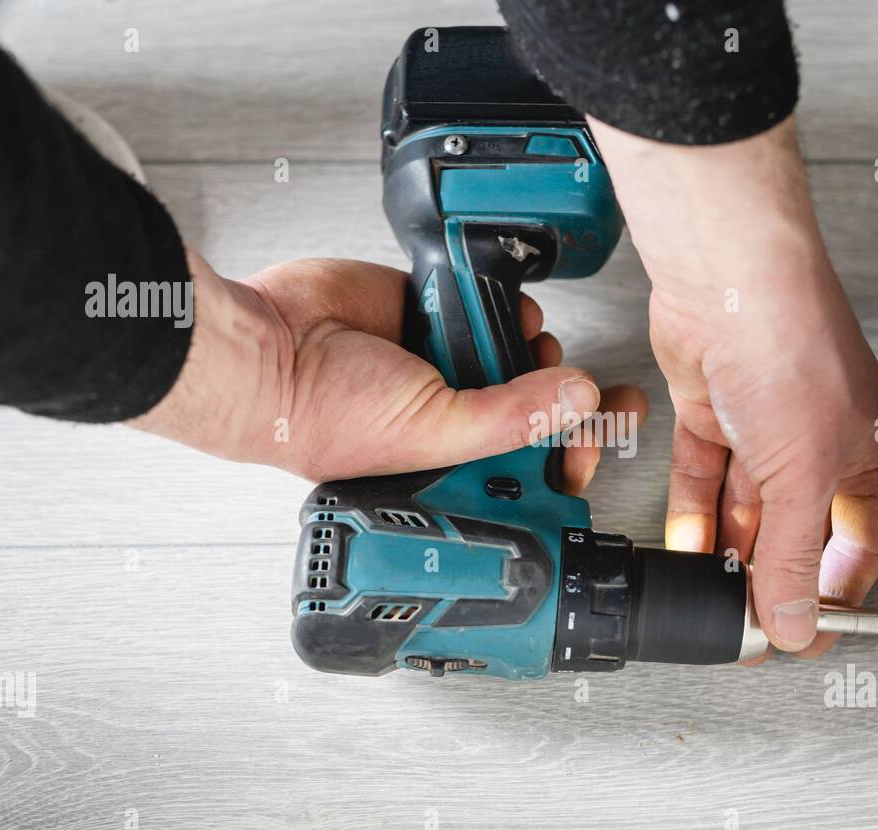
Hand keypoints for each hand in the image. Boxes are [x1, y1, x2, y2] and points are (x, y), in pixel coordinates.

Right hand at [131, 252, 645, 489]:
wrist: (270, 346)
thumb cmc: (320, 415)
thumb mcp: (432, 433)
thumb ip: (510, 418)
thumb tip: (578, 401)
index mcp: (449, 470)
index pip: (527, 473)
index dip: (571, 457)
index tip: (607, 438)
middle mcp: (449, 422)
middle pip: (533, 413)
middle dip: (566, 402)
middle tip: (597, 395)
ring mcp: (442, 368)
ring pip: (518, 359)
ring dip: (539, 352)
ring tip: (534, 347)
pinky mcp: (432, 316)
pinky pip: (488, 309)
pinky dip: (507, 309)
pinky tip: (514, 314)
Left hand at [590, 116, 877, 658]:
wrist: (727, 277)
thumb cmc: (792, 347)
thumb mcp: (803, 476)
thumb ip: (795, 557)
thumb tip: (794, 623)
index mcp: (868, 458)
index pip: (856, 551)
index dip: (829, 599)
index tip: (797, 636)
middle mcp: (819, 445)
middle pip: (796, 533)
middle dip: (768, 576)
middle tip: (741, 620)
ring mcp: (764, 428)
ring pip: (746, 508)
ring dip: (727, 549)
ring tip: (708, 590)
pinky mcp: (715, 411)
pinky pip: (706, 476)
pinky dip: (694, 511)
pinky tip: (686, 545)